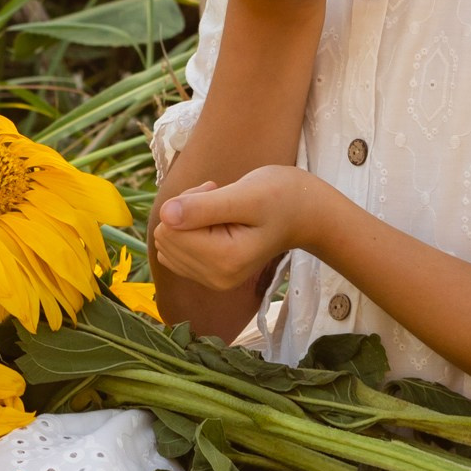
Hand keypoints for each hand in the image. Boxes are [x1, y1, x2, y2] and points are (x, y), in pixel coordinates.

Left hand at [153, 164, 320, 294]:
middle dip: (186, 210)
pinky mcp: (211, 276)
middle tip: (218, 197)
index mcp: (225, 260)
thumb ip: (204, 207)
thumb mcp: (245, 195)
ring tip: (220, 207)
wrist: (305, 213)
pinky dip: (190, 230)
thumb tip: (165, 215)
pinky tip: (216, 220)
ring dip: (188, 219)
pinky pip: (175, 252)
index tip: (216, 190)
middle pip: (166, 238)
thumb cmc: (280, 196)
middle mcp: (216, 278)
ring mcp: (213, 280)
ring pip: (168, 244)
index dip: (187, 201)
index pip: (169, 230)